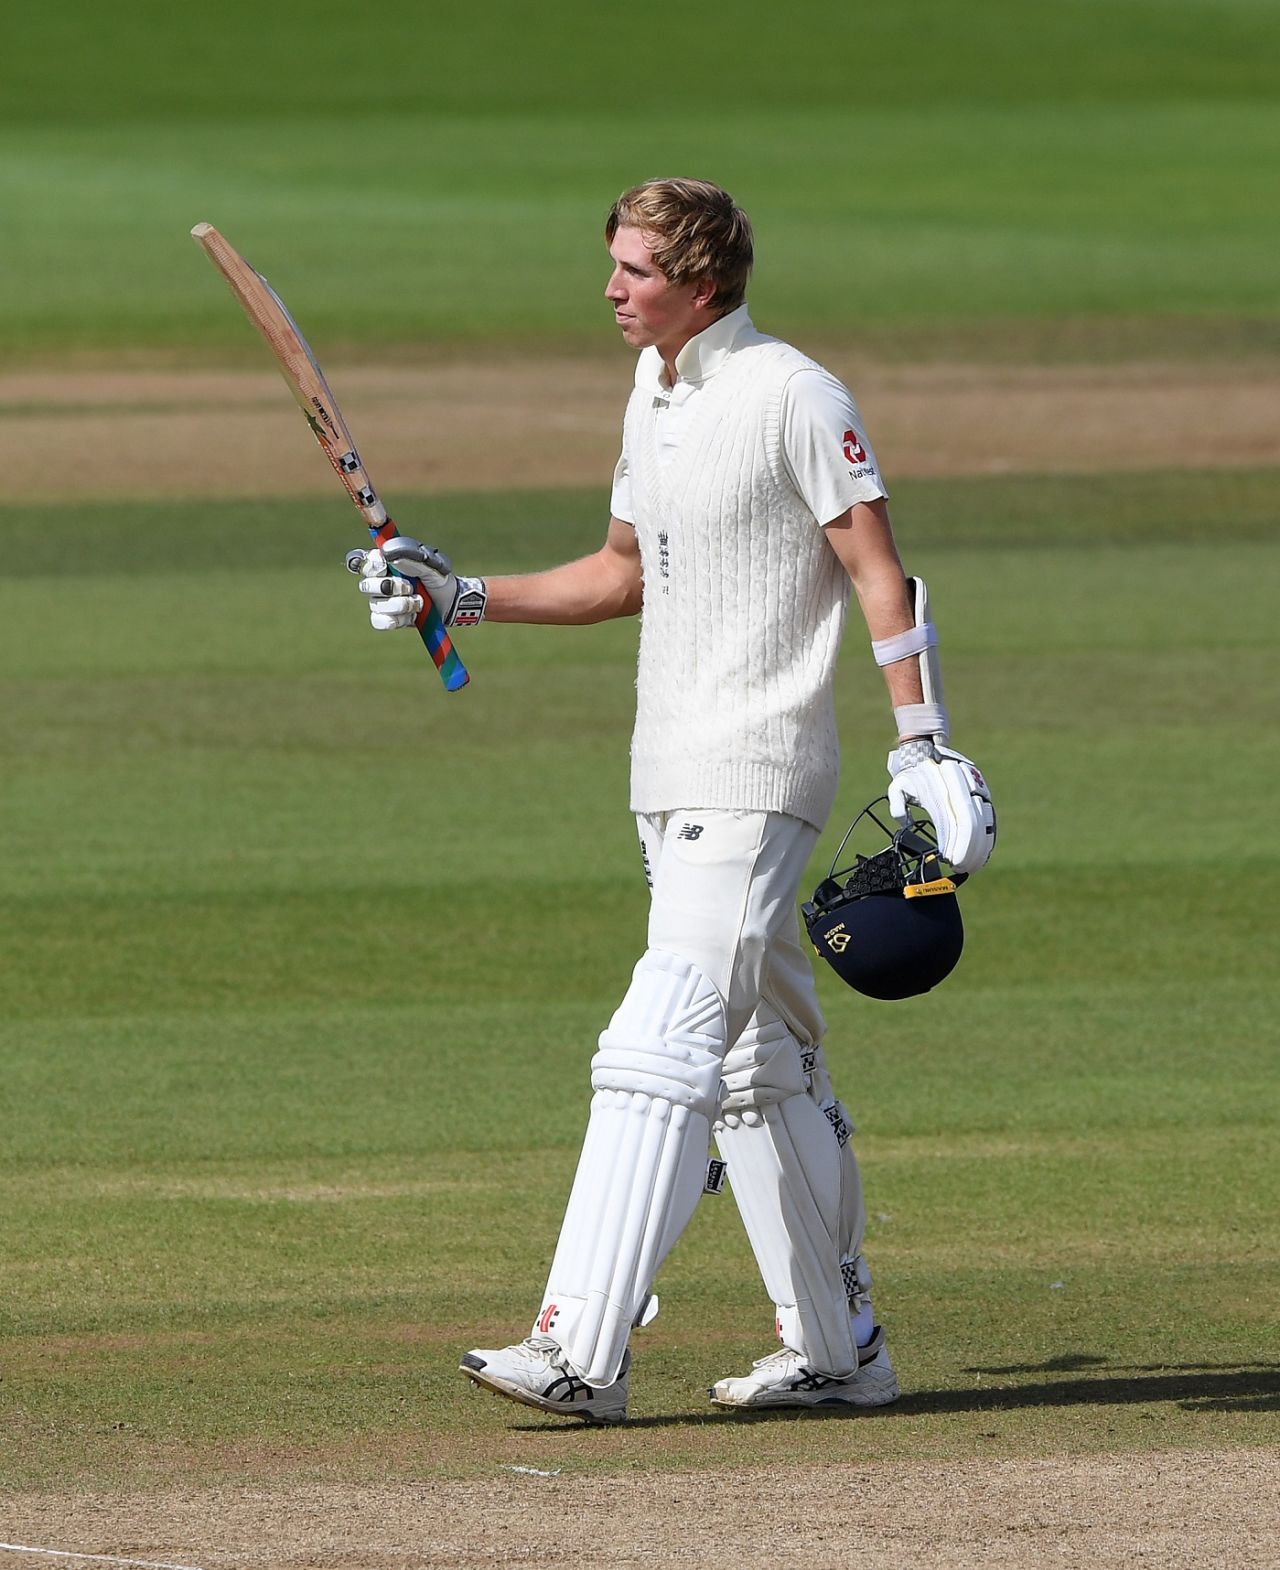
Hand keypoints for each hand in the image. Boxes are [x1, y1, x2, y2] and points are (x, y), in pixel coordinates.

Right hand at [345, 536, 486, 629]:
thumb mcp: (430, 564)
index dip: (370, 564)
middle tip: (411, 587)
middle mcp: (378, 582)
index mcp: (384, 564)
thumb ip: (410, 556)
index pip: (361, 561)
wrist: (450, 602)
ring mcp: (381, 602)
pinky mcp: (387, 619)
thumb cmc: (438, 577)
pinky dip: (398, 619)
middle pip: (366, 585)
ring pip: (376, 605)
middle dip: (391, 587)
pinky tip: (413, 616)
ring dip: (401, 604)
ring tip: (420, 602)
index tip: (384, 566)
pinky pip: (380, 621)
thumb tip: (387, 553)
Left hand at [886, 739, 995, 874]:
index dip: (956, 842)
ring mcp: (977, 790)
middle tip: (962, 868)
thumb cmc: (911, 775)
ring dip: (981, 846)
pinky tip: (983, 853)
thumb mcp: (898, 786)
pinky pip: (989, 818)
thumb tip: (902, 822)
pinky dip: (987, 837)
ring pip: (986, 822)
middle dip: (969, 849)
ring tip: (973, 866)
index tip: (950, 859)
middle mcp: (963, 789)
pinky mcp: (983, 795)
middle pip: (973, 823)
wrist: (927, 752)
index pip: (955, 820)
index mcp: (943, 788)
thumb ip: (897, 805)